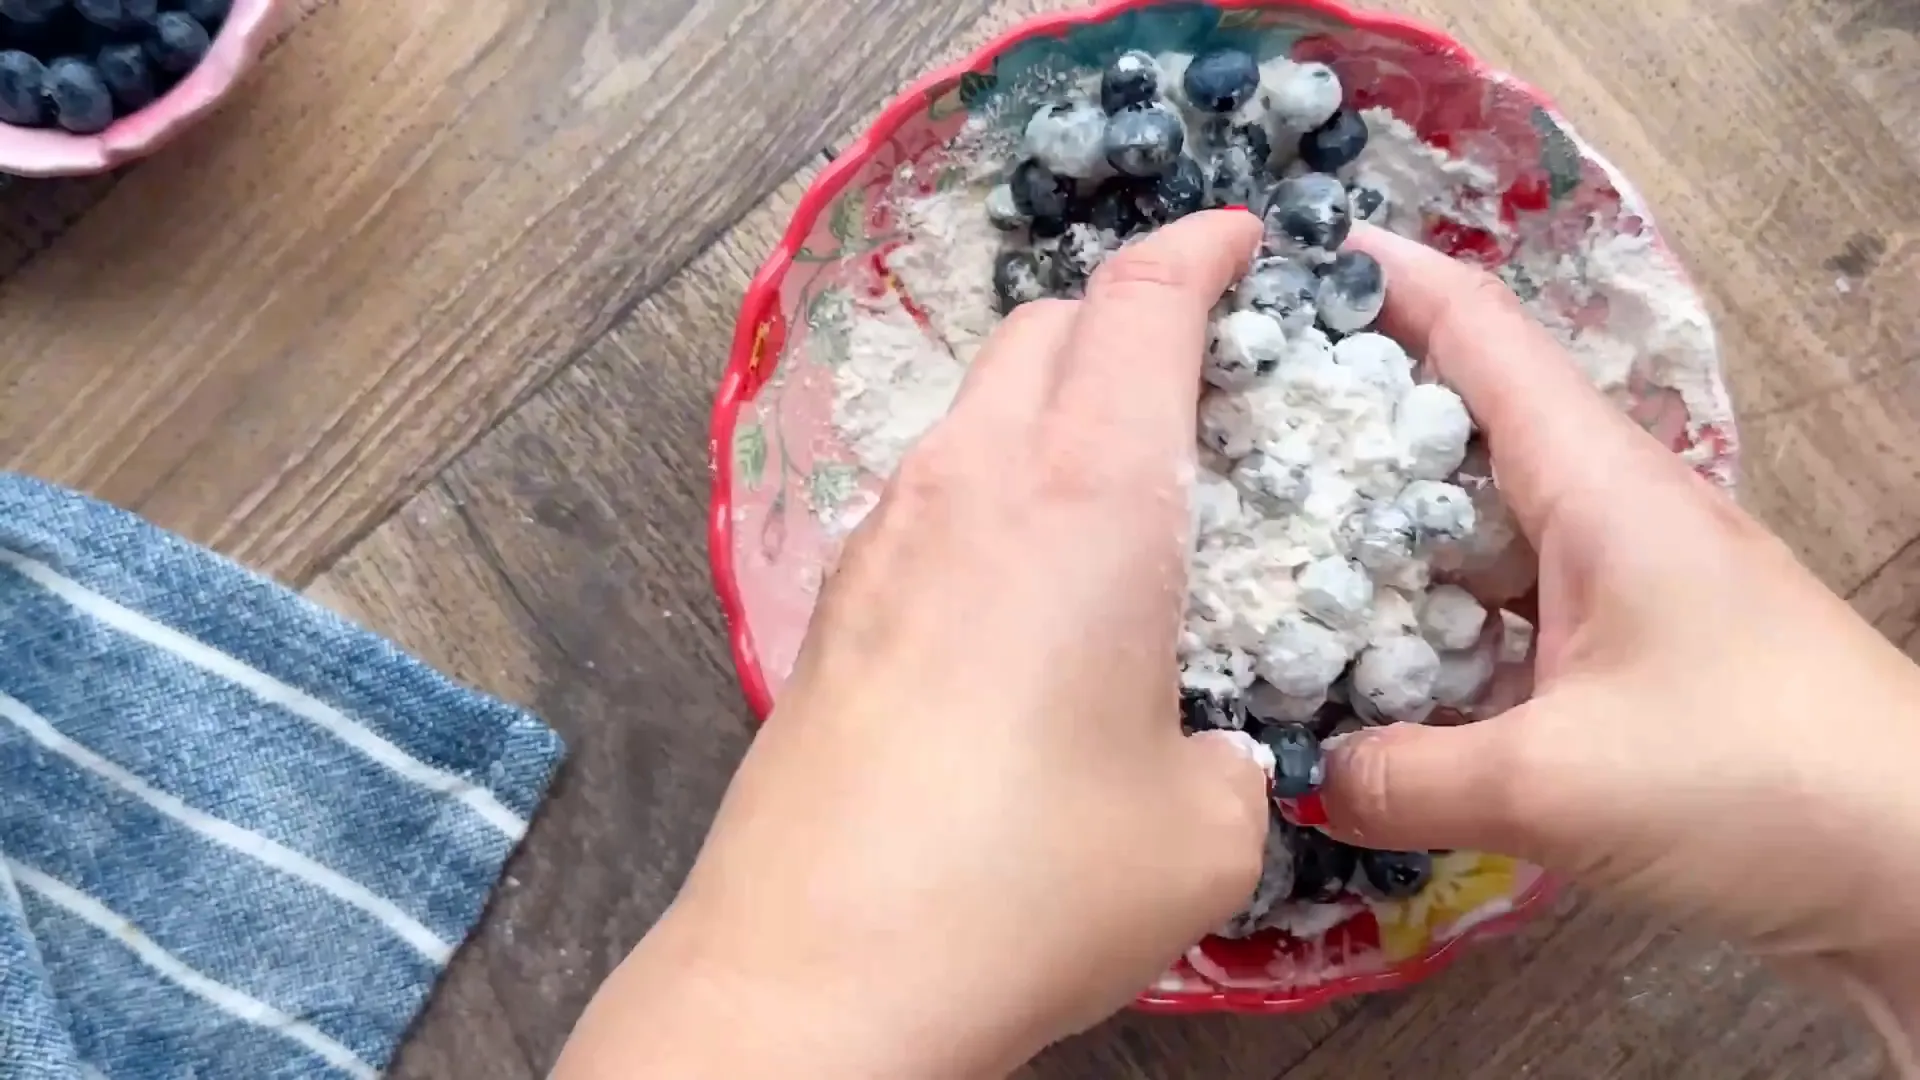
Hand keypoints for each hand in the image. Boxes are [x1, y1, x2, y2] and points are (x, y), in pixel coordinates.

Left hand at [554, 211, 1271, 1079]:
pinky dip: (985, 493)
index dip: (1198, 249)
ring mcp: (883, 540)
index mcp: (1088, 498)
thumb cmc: (1031, 884)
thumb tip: (1211, 759)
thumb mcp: (1205, 836)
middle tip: (1189, 373)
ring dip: (1044, 410)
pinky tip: (1013, 588)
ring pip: (971, 411)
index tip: (1240, 239)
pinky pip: (924, 498)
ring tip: (1105, 487)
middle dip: (1121, 319)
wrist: (817, 970)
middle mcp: (973, 486)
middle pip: (1042, 331)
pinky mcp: (830, 607)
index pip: (1140, 305)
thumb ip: (1234, 765)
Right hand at [1321, 225, 1919, 1059]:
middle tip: (1236, 412)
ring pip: (1485, 518)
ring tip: (1275, 529)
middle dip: (1356, 402)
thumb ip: (1403, 779)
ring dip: (1391, 520)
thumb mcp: (1552, 787)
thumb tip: (1300, 776)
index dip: (1385, 277)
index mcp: (1599, 483)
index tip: (1284, 251)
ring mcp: (1632, 576)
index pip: (1480, 330)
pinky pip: (1513, 600)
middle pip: (1467, 418)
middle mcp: (1613, 506)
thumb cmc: (1754, 780)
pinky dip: (1439, 609)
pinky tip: (1375, 655)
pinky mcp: (1645, 645)